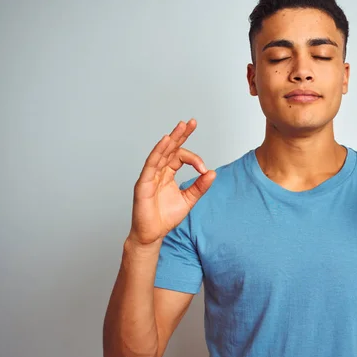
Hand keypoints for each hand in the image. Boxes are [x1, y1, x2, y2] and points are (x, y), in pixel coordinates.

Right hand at [129, 119, 215, 245]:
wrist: (152, 234)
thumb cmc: (165, 217)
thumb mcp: (189, 200)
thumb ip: (200, 187)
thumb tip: (212, 173)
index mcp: (168, 173)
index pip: (180, 156)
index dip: (194, 159)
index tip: (204, 169)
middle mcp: (158, 171)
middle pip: (170, 148)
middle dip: (181, 134)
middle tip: (191, 122)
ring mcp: (150, 176)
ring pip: (160, 152)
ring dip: (171, 138)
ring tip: (182, 126)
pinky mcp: (143, 183)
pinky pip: (151, 164)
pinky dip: (158, 152)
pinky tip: (166, 141)